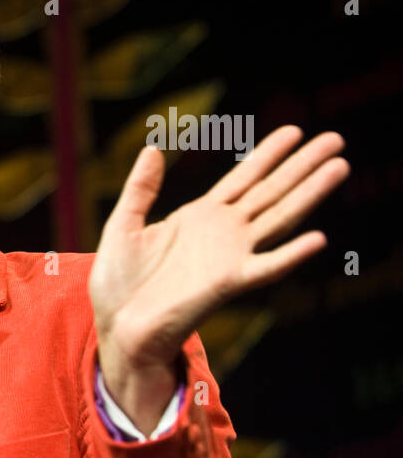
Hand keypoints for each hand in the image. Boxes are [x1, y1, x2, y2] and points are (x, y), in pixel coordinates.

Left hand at [89, 126, 348, 424]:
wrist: (117, 326)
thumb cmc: (118, 283)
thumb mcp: (123, 226)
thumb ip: (140, 189)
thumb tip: (152, 148)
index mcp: (199, 217)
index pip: (242, 178)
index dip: (268, 155)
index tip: (295, 131)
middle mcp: (222, 233)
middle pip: (271, 191)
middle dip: (302, 165)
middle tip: (335, 139)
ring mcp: (229, 257)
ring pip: (279, 218)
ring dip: (309, 194)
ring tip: (339, 167)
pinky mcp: (228, 283)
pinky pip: (266, 267)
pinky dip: (291, 255)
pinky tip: (317, 239)